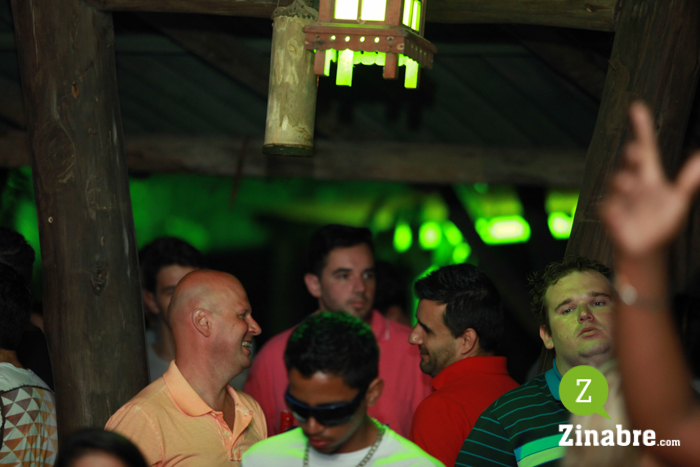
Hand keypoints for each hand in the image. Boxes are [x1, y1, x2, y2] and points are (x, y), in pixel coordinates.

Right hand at [600, 102, 699, 256]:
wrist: (645, 248)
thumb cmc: (660, 221)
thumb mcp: (677, 200)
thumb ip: (688, 180)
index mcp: (649, 177)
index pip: (646, 148)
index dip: (641, 127)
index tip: (637, 107)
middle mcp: (632, 183)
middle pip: (629, 163)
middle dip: (630, 156)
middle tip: (635, 150)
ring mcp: (620, 199)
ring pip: (616, 184)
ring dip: (620, 182)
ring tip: (627, 183)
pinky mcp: (611, 216)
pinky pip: (609, 210)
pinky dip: (613, 212)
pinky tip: (618, 214)